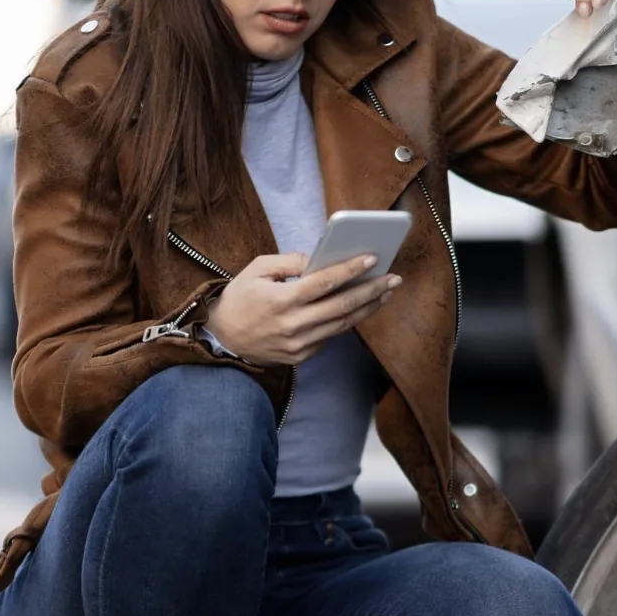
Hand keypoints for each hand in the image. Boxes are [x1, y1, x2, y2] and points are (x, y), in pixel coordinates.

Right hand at [204, 252, 400, 365]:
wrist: (222, 339)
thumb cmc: (240, 298)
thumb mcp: (257, 270)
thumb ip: (290, 262)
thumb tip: (321, 260)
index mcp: (281, 301)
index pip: (323, 283)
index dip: (349, 270)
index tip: (372, 259)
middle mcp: (293, 325)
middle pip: (341, 306)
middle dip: (371, 290)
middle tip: (394, 278)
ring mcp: (299, 344)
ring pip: (342, 324)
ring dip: (368, 307)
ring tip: (386, 291)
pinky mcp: (302, 356)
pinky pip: (331, 335)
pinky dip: (348, 320)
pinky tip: (363, 306)